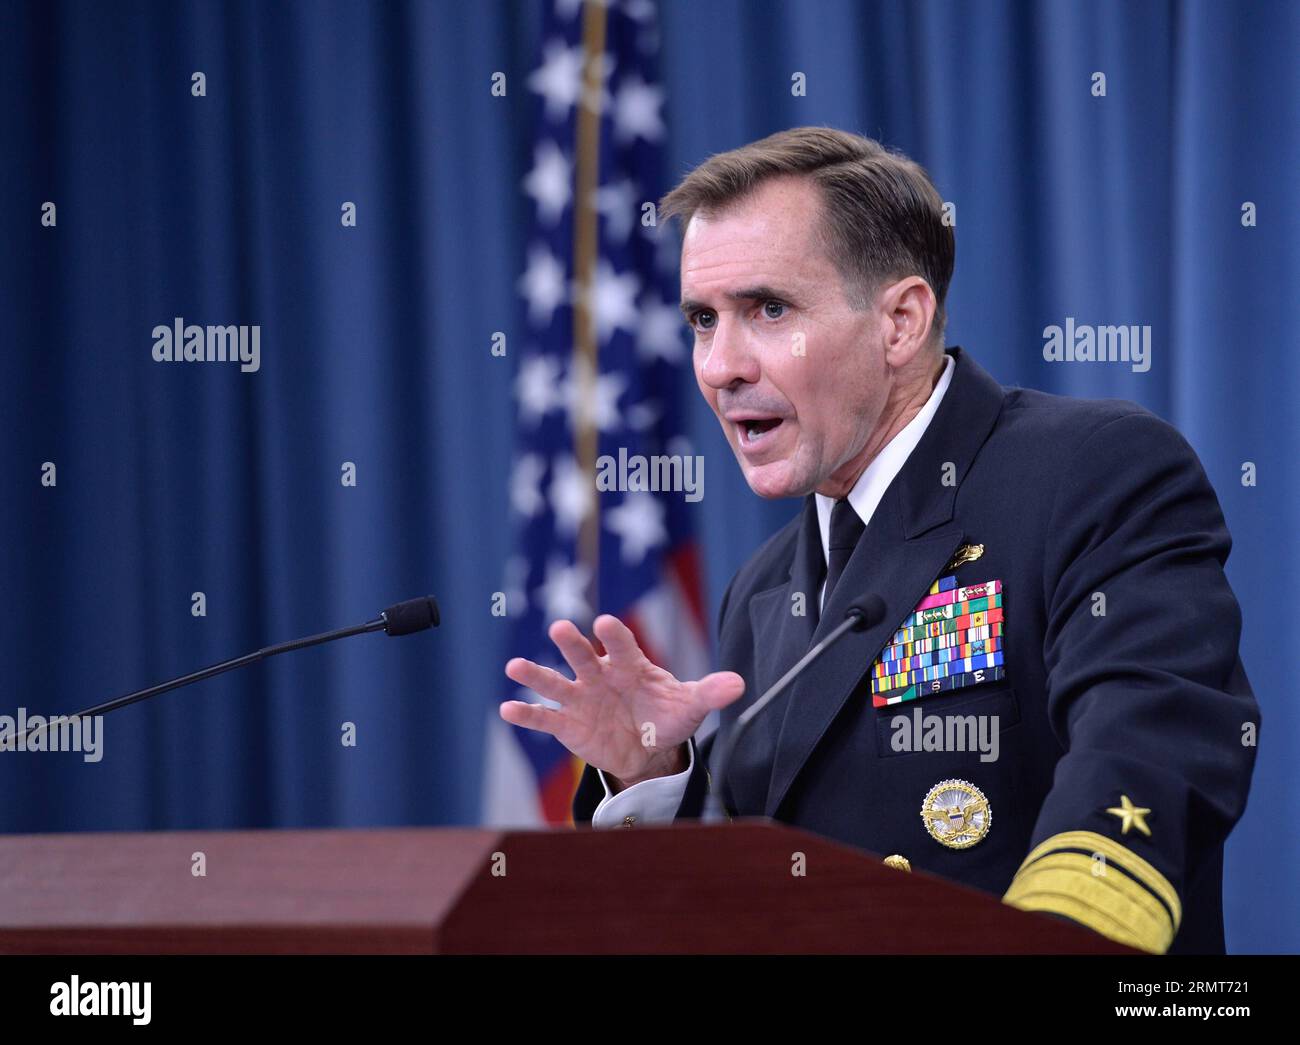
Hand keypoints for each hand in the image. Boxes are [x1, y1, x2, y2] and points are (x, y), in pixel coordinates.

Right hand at [502, 614, 744, 785]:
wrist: (646, 748)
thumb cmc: (666, 716)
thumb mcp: (690, 706)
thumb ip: (710, 692)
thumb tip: (739, 684)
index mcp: (630, 665)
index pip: (622, 646)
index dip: (614, 634)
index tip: (605, 623)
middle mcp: (600, 675)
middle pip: (583, 655)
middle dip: (572, 643)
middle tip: (561, 628)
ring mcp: (580, 698)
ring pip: (555, 682)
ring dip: (535, 674)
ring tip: (515, 666)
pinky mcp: (567, 724)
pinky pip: (544, 718)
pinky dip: (526, 713)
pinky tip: (508, 708)